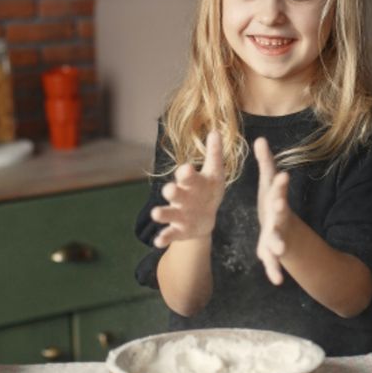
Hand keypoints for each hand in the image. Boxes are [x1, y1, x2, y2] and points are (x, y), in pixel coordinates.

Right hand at [150, 131, 224, 247]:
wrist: (205, 217)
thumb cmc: (209, 190)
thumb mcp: (215, 174)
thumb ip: (214, 154)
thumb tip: (215, 131)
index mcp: (192, 182)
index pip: (187, 175)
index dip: (187, 173)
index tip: (188, 169)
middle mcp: (182, 196)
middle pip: (175, 193)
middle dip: (172, 191)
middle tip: (169, 190)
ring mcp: (178, 214)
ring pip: (168, 212)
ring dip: (162, 213)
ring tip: (156, 214)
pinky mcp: (179, 230)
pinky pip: (170, 234)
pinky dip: (164, 237)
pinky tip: (158, 241)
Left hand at [254, 137, 291, 285]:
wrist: (281, 226)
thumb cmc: (272, 202)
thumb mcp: (268, 184)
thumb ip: (265, 164)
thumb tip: (260, 139)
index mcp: (276, 201)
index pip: (278, 190)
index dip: (280, 184)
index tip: (282, 175)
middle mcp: (279, 219)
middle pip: (280, 216)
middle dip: (280, 212)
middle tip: (279, 209)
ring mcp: (278, 236)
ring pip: (278, 241)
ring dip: (278, 245)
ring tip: (277, 250)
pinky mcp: (272, 251)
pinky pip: (273, 262)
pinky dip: (274, 270)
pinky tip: (275, 280)